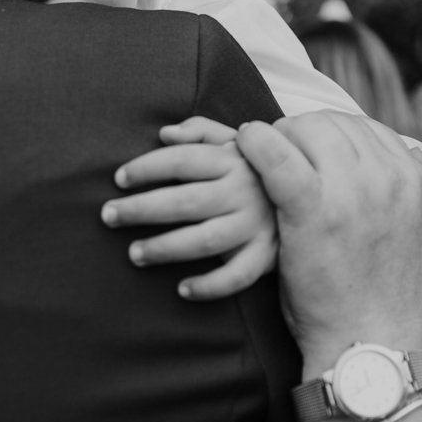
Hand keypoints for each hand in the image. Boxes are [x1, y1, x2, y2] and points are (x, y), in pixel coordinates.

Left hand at [102, 117, 277, 300]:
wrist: (313, 196)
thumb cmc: (258, 168)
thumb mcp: (237, 142)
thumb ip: (201, 131)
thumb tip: (164, 134)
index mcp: (234, 160)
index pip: (182, 160)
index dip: (146, 168)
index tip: (118, 179)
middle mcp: (244, 192)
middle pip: (185, 201)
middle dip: (141, 209)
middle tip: (108, 216)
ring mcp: (256, 226)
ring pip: (205, 241)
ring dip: (166, 248)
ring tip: (134, 253)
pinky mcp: (266, 256)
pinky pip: (236, 277)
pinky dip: (209, 286)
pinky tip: (181, 290)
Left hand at [235, 112, 421, 368]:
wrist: (373, 345)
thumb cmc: (400, 301)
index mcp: (412, 180)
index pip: (365, 128)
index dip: (333, 136)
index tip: (314, 153)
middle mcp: (385, 177)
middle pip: (332, 122)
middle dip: (303, 132)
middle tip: (283, 153)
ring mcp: (347, 192)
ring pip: (304, 129)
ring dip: (279, 136)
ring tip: (263, 156)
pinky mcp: (309, 211)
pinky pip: (276, 155)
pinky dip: (256, 142)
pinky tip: (245, 144)